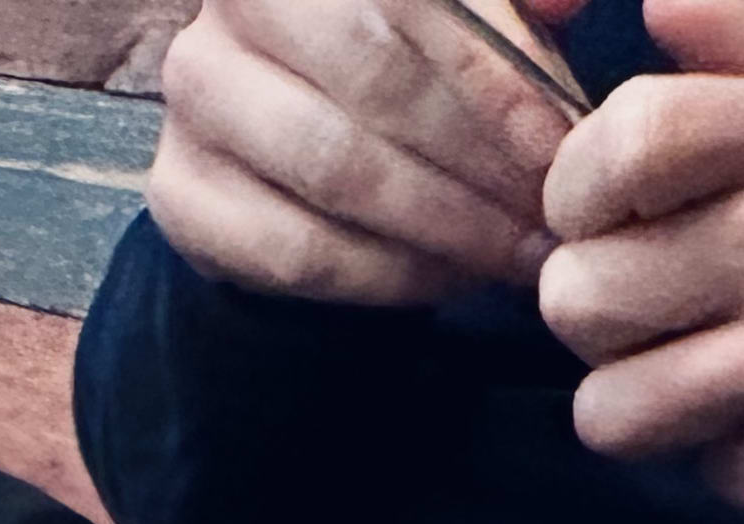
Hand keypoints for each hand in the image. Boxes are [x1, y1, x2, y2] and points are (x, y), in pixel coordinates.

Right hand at [143, 0, 589, 306]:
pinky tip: (446, 277)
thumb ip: (522, 0)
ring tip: (513, 254)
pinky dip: (387, 274)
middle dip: (479, 160)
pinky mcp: (174, 194)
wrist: (296, 142)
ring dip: (444, 225)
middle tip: (550, 216)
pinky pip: (295, 250)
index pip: (414, 0)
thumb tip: (569, 4)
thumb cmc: (411, 59)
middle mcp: (234, 3)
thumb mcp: (475, 10)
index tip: (566, 147)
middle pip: (376, 84)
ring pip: (337, 171)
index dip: (498, 79)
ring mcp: (194, 99)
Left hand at [537, 0, 743, 523]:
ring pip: (614, 407)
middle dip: (605, 310)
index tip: (604, 217)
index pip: (621, 142)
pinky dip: (740, 460)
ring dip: (653, 400)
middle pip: (583, 293)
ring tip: (726, 372)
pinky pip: (704, 475)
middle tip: (669, 309)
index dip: (577, 190)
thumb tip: (655, 4)